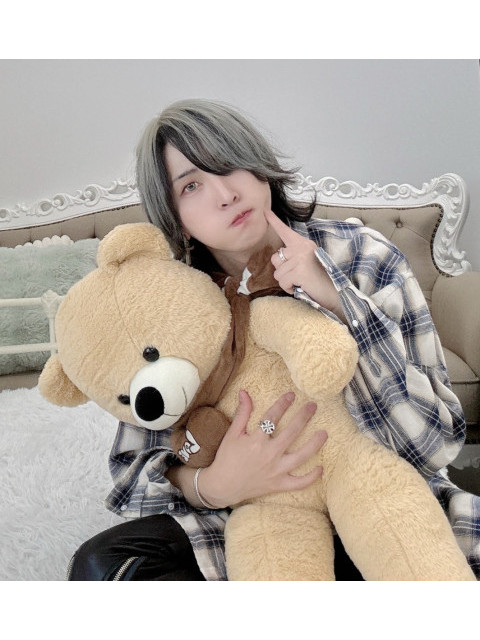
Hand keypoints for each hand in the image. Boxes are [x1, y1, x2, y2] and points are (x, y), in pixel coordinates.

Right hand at [198, 390, 326, 507]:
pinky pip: (299, 483)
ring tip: (324, 433)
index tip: (291, 395)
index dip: (283, 404)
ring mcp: (276, 471)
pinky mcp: (279, 485)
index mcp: (256, 441)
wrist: (222, 486)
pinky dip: (312, 477)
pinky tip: (321, 468)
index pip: (273, 417)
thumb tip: (244, 392)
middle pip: (292, 432)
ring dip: (315, 444)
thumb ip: (242, 413)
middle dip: (304, 417)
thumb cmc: (227, 458)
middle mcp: (269, 455)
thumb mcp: (232, 434)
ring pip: (301, 456)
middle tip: (313, 406)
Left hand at [265, 209, 343, 318]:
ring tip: (301, 282)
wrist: (334, 294)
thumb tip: (277, 257)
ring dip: (286, 282)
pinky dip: (289, 288)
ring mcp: (301, 258)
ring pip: (277, 273)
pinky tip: (301, 287)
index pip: (286, 232)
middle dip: (282, 271)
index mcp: (304, 244)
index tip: (265, 212)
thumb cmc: (319, 280)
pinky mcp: (299, 271)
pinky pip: (282, 282)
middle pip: (276, 258)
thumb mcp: (305, 262)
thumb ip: (292, 256)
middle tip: (298, 276)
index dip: (274, 222)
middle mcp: (303, 248)